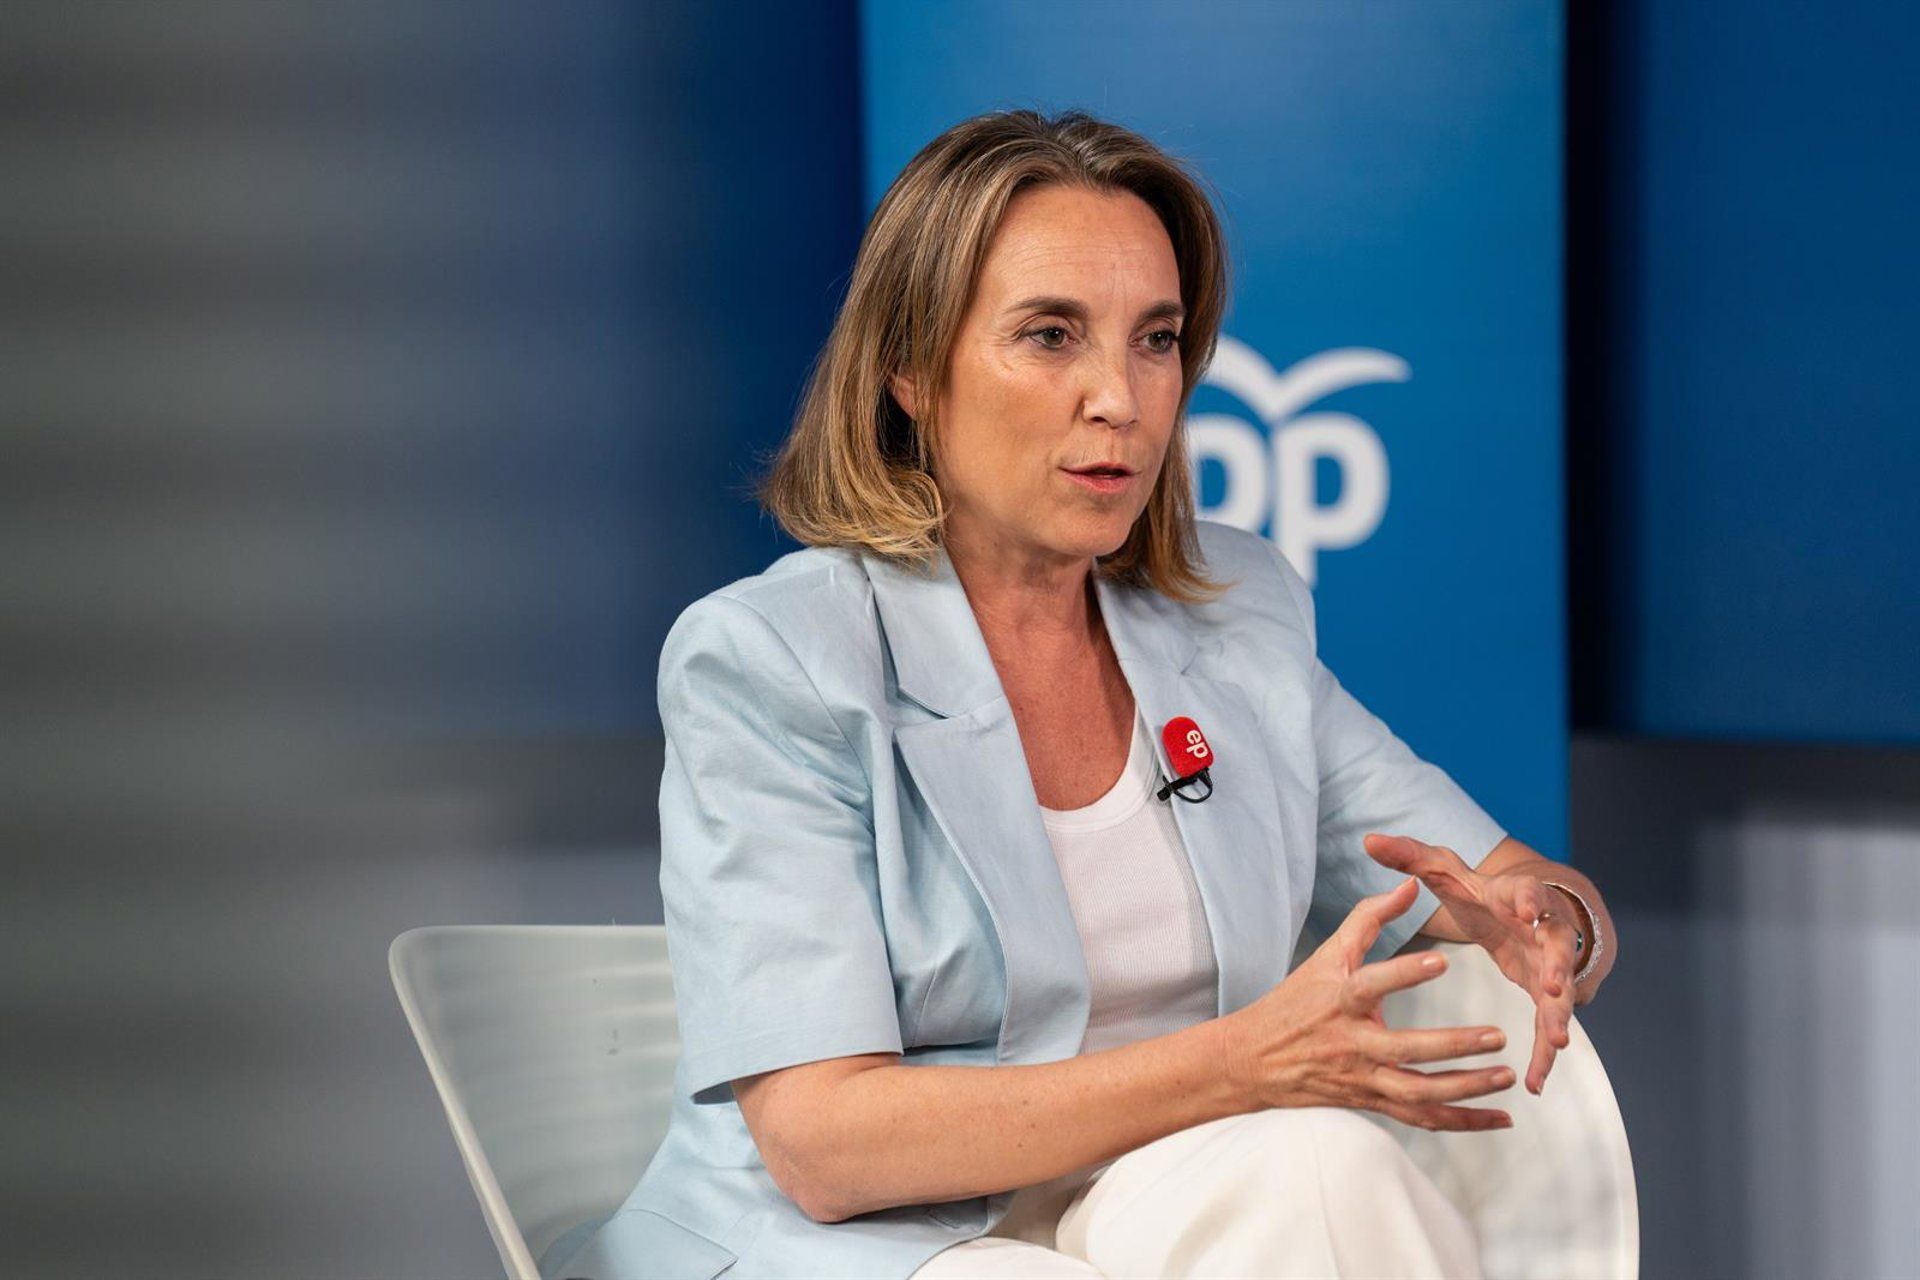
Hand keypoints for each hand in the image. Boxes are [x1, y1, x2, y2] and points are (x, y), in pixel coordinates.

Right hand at [1218, 877, 1513, 1131]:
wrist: (1253, 1061)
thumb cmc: (1295, 1001)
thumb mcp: (1326, 955)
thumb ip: (1369, 918)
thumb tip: (1411, 885)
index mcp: (1340, 1000)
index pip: (1372, 984)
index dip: (1404, 974)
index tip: (1441, 960)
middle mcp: (1353, 1043)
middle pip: (1407, 1051)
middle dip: (1454, 1046)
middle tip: (1497, 1036)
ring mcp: (1363, 1078)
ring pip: (1419, 1092)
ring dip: (1466, 1089)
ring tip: (1506, 1076)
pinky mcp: (1372, 1103)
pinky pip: (1421, 1119)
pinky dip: (1463, 1121)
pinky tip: (1500, 1117)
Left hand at [1362, 833, 1579, 1094]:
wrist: (1527, 911)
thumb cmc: (1482, 891)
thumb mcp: (1447, 870)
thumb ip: (1410, 857)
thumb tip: (1370, 840)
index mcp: (1515, 897)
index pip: (1525, 892)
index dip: (1526, 899)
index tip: (1523, 908)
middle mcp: (1542, 930)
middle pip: (1557, 946)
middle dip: (1556, 965)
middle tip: (1550, 984)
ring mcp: (1551, 965)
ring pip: (1562, 992)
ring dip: (1560, 1015)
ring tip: (1557, 1040)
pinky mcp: (1548, 995)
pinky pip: (1550, 1026)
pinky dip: (1546, 1054)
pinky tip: (1536, 1082)